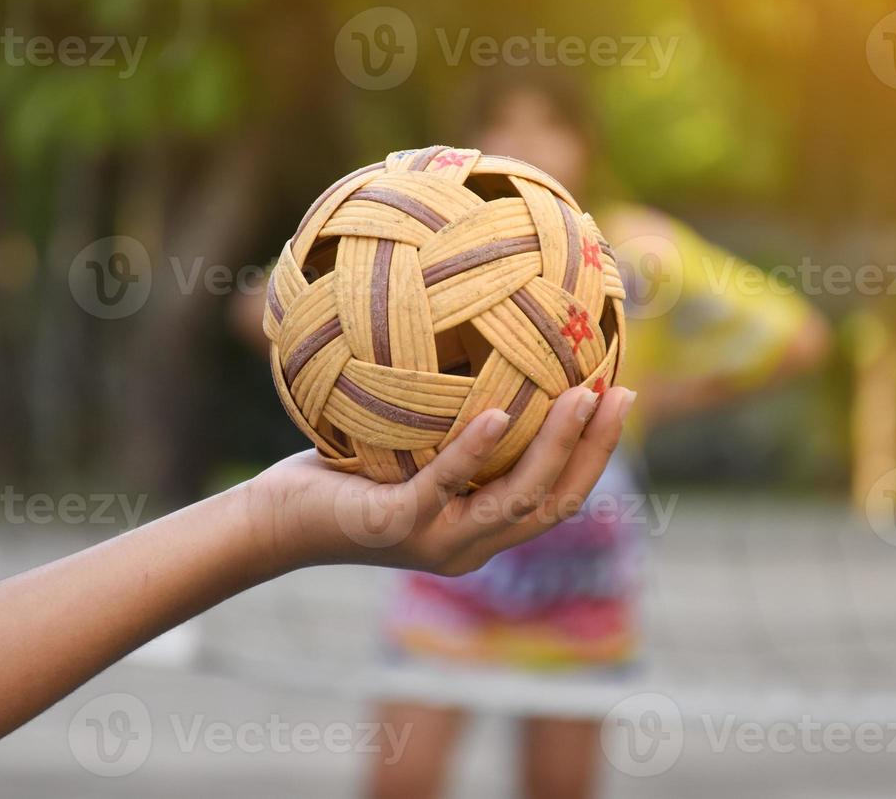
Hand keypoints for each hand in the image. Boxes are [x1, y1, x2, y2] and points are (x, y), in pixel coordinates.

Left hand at [245, 385, 635, 575]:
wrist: (275, 523)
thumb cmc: (343, 477)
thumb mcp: (410, 452)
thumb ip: (451, 426)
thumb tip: (484, 347)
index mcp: (480, 531)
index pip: (559, 499)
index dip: (596, 455)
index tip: (620, 400)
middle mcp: (469, 547)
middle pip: (555, 502)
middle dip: (595, 450)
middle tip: (620, 395)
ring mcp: (436, 543)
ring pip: (517, 499)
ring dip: (556, 446)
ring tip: (579, 396)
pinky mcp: (395, 528)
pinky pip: (445, 487)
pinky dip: (475, 450)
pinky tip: (498, 413)